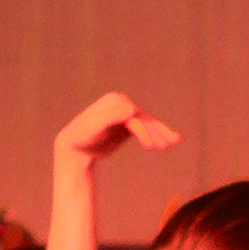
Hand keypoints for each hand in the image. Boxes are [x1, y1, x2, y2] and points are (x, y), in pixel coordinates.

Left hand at [54, 91, 175, 164]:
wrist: (75, 148)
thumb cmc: (81, 137)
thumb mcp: (93, 127)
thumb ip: (110, 117)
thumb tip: (131, 109)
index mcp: (114, 101)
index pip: (133, 116)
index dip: (143, 130)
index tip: (150, 145)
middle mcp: (122, 104)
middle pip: (143, 119)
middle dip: (154, 132)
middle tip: (164, 146)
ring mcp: (126, 114)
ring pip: (147, 123)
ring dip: (161, 132)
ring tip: (173, 142)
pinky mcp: (128, 125)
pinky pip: (146, 129)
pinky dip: (158, 134)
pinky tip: (172, 140)